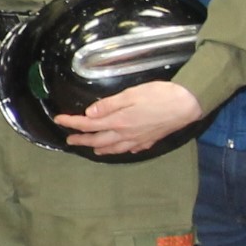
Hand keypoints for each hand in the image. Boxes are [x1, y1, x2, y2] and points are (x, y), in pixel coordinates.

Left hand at [56, 79, 203, 155]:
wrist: (187, 104)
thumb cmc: (159, 95)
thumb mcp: (131, 95)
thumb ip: (109, 105)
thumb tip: (89, 114)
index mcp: (118, 122)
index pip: (88, 125)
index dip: (71, 122)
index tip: (58, 120)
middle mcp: (126, 134)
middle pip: (98, 140)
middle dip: (81, 140)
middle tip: (69, 140)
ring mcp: (139, 140)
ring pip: (114, 148)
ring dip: (100, 148)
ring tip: (92, 149)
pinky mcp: (150, 140)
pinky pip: (131, 149)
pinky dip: (122, 150)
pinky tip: (122, 149)